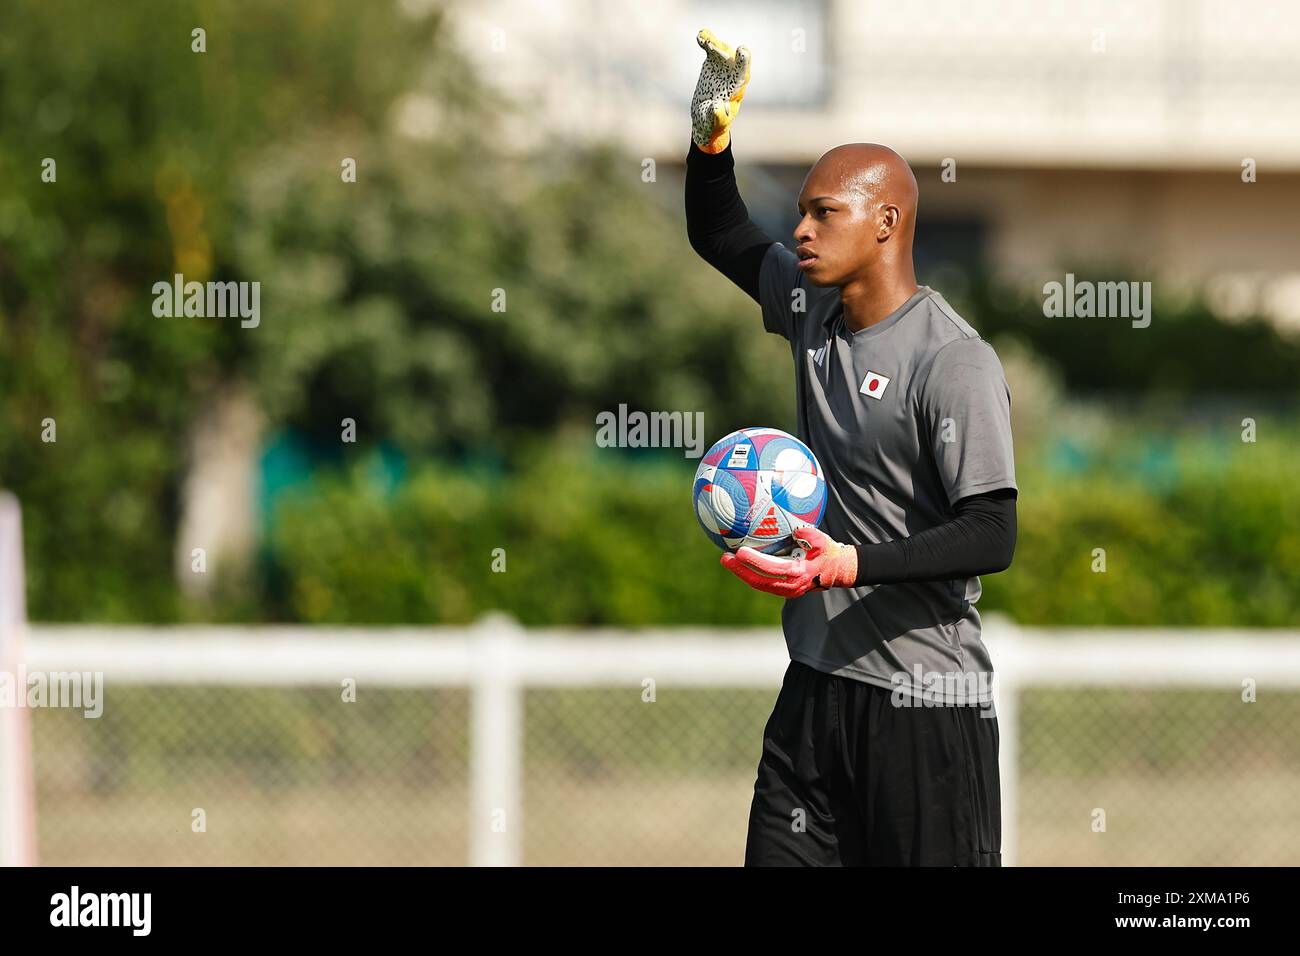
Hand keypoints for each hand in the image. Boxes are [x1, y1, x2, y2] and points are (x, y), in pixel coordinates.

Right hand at [690, 28, 750, 153]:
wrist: (705, 117)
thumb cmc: (714, 123)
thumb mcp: (715, 122)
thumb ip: (717, 115)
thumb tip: (717, 107)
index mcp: (737, 89)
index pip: (743, 73)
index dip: (743, 62)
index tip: (742, 50)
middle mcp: (733, 75)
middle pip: (731, 59)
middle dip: (723, 51)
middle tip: (712, 45)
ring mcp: (724, 67)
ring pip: (721, 51)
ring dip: (714, 43)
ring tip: (704, 37)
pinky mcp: (713, 63)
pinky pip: (711, 50)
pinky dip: (706, 42)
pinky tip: (700, 36)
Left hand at [720, 526, 857, 597]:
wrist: (838, 571)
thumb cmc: (829, 552)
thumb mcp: (822, 540)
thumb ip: (808, 533)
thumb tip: (793, 528)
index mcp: (799, 573)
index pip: (772, 569)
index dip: (755, 561)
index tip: (740, 552)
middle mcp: (791, 586)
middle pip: (759, 581)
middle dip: (740, 571)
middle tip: (725, 558)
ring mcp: (787, 591)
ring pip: (760, 584)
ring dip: (742, 574)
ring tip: (728, 561)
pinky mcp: (785, 590)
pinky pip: (764, 583)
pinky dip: (751, 574)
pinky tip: (741, 565)